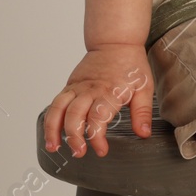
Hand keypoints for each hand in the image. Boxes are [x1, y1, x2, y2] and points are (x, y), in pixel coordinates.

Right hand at [44, 43, 153, 157]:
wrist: (115, 42)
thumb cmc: (131, 64)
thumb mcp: (144, 87)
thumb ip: (142, 112)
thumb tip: (143, 134)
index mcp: (110, 91)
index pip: (98, 117)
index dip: (97, 137)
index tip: (101, 151)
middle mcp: (90, 89)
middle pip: (75, 114)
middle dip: (74, 136)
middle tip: (78, 153)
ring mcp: (78, 87)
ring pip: (59, 108)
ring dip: (54, 128)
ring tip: (53, 147)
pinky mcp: (70, 86)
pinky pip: (56, 102)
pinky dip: (51, 118)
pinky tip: (50, 134)